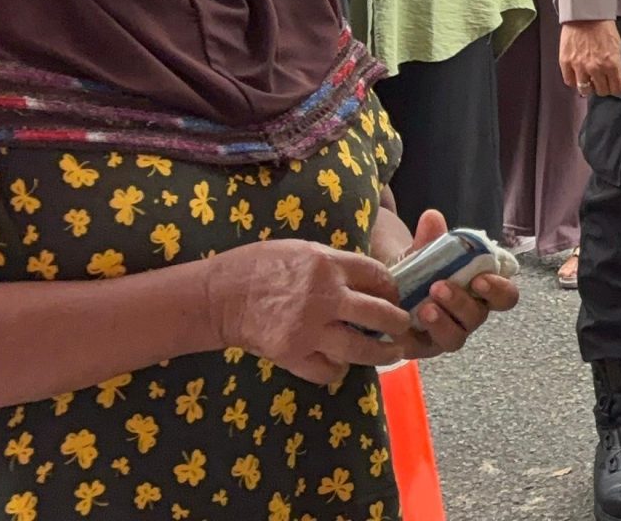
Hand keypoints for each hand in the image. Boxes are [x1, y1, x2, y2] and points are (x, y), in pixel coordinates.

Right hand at [202, 239, 409, 387]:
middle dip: (398, 322)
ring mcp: (309, 329)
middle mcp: (324, 297)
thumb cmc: (257, 266)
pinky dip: (339, 370)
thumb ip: (336, 264)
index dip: (392, 287)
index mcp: (328, 265)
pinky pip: (328, 371)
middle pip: (380, 313)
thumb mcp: (302, 249)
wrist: (217, 297)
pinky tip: (341, 364)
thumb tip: (366, 278)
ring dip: (382, 353)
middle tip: (403, 326)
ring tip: (392, 354)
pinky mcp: (292, 355)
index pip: (378, 276)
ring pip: (361, 348)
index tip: (395, 295)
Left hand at [392, 209, 518, 360]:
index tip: (480, 279)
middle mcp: (470, 315)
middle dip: (461, 303)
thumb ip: (431, 237)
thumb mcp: (425, 251)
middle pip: (479, 317)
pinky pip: (423, 348)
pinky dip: (413, 338)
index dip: (498, 290)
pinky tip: (401, 326)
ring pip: (456, 338)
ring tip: (423, 308)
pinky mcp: (424, 348)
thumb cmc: (421, 269)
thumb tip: (432, 217)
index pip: (506, 296)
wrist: (391, 288)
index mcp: (482, 291)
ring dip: (442, 323)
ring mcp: (449, 334)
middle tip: (438, 287)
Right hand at [559, 19, 620, 97]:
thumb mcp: (617, 48)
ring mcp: (579, 66)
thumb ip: (619, 67)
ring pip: (584, 90)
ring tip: (589, 78)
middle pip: (602, 91)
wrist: (586, 16)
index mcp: (612, 64)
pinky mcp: (566, 63)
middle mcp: (596, 68)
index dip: (617, 87)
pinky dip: (574, 80)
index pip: (617, 89)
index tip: (616, 84)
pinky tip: (578, 74)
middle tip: (603, 80)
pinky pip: (569, 81)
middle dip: (604, 86)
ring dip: (588, 86)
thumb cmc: (603, 29)